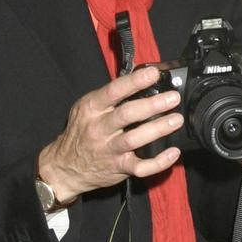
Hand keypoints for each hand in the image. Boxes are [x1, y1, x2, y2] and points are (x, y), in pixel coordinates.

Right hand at [37, 67, 186, 201]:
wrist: (65, 167)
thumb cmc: (81, 132)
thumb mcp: (86, 109)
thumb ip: (109, 97)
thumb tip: (138, 80)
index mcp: (91, 109)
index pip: (114, 91)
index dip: (135, 81)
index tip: (154, 74)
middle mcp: (99, 128)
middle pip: (127, 114)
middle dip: (153, 105)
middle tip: (173, 98)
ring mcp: (108, 150)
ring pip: (135, 139)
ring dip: (158, 129)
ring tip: (176, 120)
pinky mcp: (118, 168)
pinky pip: (141, 167)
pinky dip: (159, 162)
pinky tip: (173, 152)